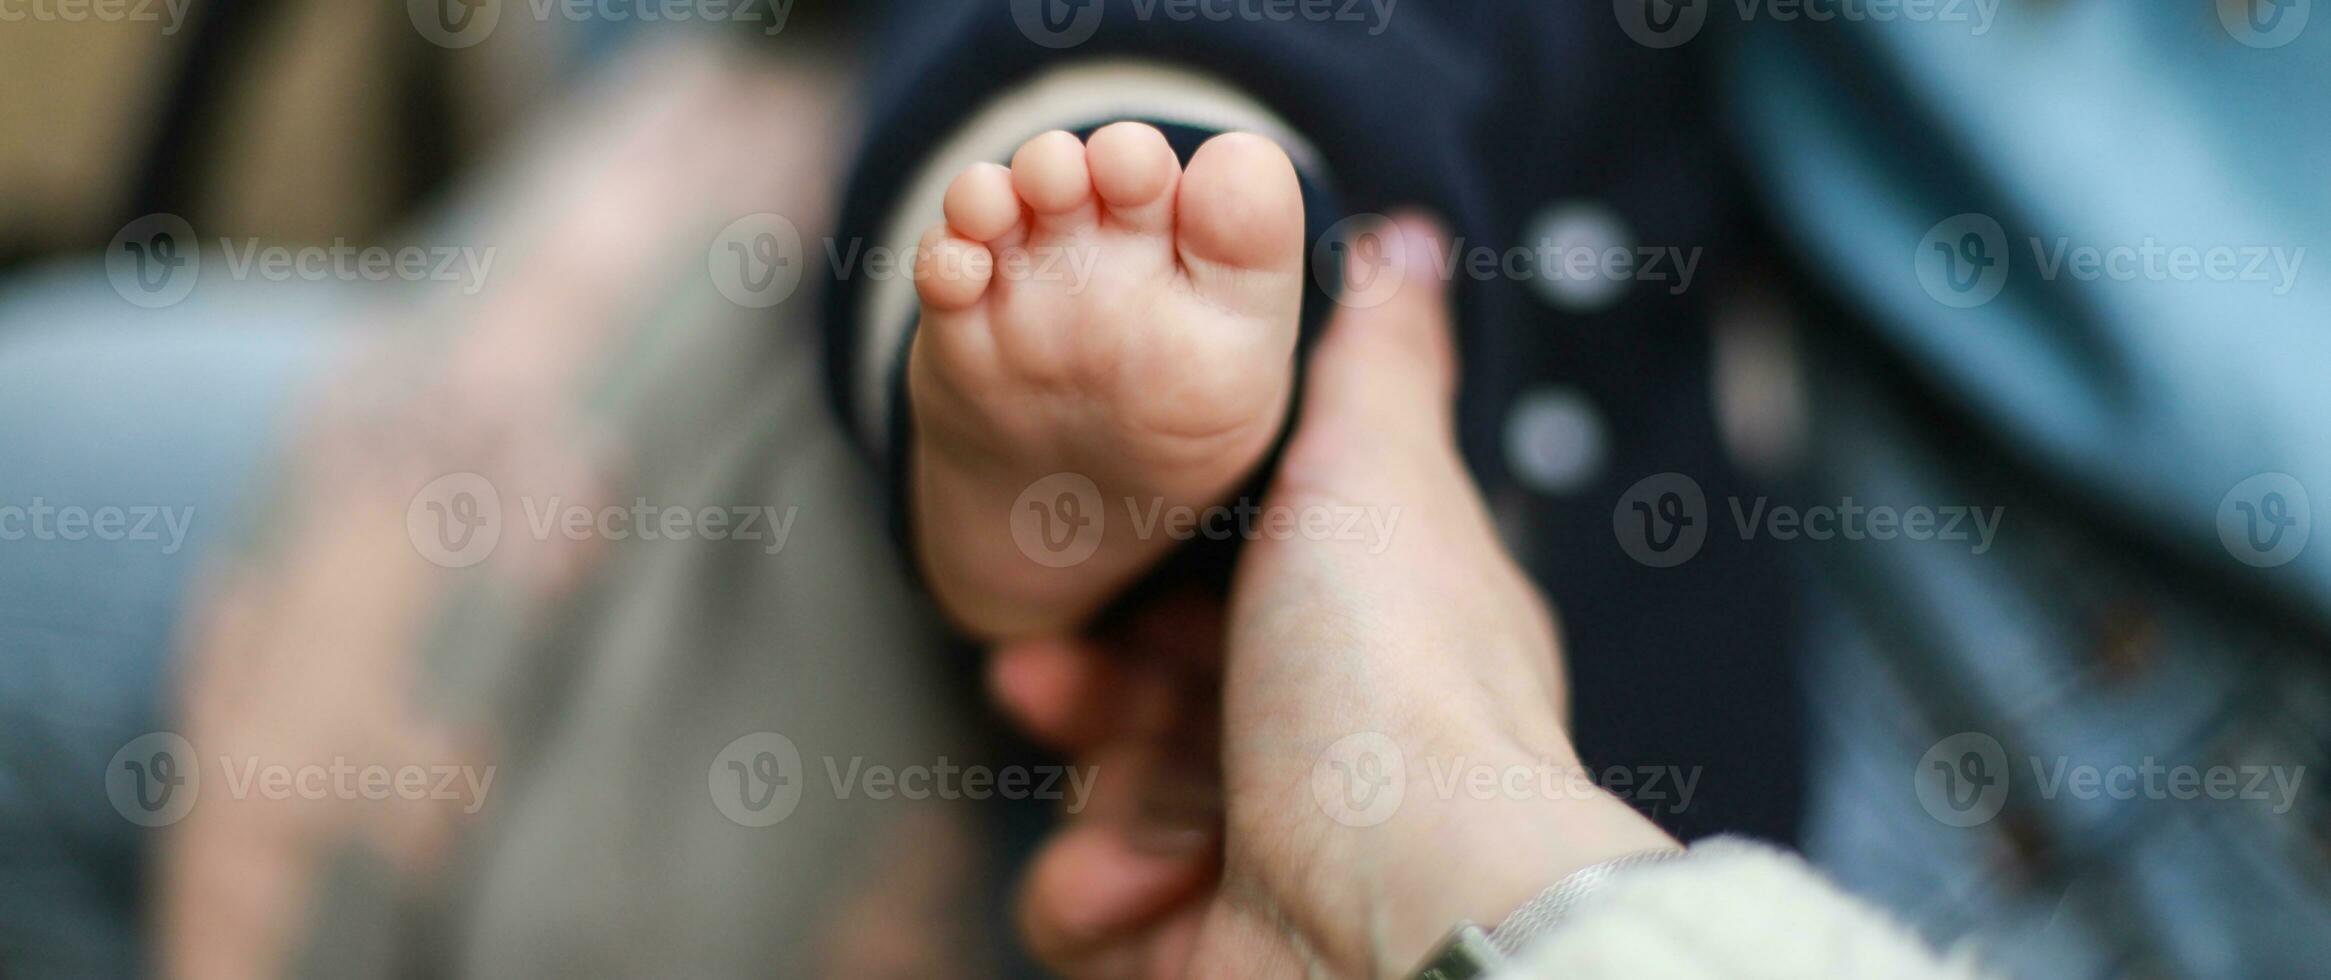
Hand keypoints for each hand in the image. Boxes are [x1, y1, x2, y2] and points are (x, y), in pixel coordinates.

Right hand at [992, 215, 1675, 977]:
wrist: (1405, 907)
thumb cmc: (1397, 689)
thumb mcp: (1377, 476)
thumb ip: (1373, 364)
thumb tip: (1407, 246)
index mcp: (1364, 638)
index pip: (1224, 595)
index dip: (1146, 575)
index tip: (1095, 548)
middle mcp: (1319, 752)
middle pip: (1144, 699)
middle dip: (1085, 684)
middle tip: (1049, 675)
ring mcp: (1259, 859)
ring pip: (1103, 802)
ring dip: (1095, 792)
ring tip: (1125, 800)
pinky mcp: (1195, 949)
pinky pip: (1083, 908)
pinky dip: (1096, 895)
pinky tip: (1151, 885)